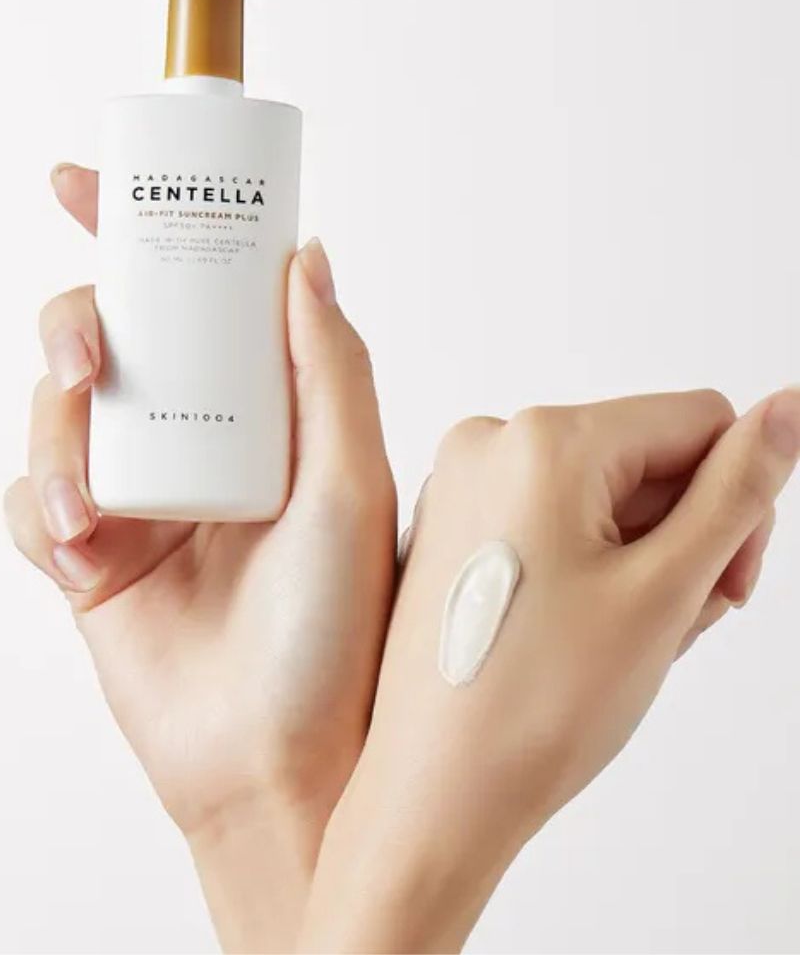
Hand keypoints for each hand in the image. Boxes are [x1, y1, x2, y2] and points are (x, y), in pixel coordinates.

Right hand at [4, 164, 395, 951]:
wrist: (281, 760)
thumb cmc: (335, 631)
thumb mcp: (349, 486)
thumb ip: (330, 368)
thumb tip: (304, 253)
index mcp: (264, 412)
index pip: (199, 296)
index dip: (140, 232)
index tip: (86, 185)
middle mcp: (199, 440)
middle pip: (110, 340)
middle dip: (77, 328)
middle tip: (87, 358)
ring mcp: (140, 496)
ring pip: (55, 416)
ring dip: (54, 439)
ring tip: (87, 502)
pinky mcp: (89, 556)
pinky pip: (29, 502)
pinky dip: (39, 511)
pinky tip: (77, 549)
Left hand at [300, 389, 798, 952]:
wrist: (435, 791)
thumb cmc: (535, 705)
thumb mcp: (665, 588)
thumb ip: (738, 490)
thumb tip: (788, 410)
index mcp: (542, 440)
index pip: (697, 419)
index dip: (738, 497)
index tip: (728, 580)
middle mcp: (488, 444)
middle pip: (643, 456)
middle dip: (682, 535)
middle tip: (674, 620)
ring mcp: (460, 485)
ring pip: (598, 495)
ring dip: (638, 558)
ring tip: (622, 638)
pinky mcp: (449, 526)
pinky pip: (546, 519)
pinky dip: (585, 564)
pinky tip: (580, 631)